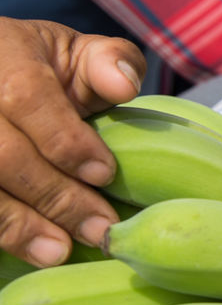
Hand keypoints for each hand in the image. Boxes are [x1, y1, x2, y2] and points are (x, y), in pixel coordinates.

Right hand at [0, 18, 143, 265]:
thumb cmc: (42, 69)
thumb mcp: (75, 54)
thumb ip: (108, 62)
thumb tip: (125, 85)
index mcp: (2, 51)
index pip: (27, 96)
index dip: (65, 140)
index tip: (104, 174)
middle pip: (1, 152)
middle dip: (53, 195)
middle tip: (99, 229)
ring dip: (16, 224)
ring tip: (59, 252)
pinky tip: (24, 251)